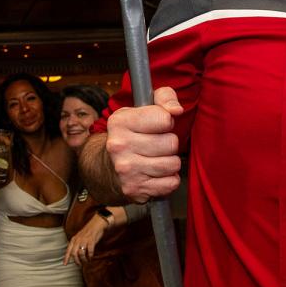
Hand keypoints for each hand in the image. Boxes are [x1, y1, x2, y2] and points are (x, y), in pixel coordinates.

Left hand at [64, 215, 107, 266]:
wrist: (96, 223)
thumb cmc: (88, 231)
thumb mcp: (79, 237)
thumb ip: (76, 244)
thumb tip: (74, 254)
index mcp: (74, 239)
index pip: (68, 250)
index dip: (66, 258)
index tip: (65, 264)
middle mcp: (78, 240)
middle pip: (74, 254)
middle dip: (77, 261)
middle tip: (79, 265)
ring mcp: (84, 240)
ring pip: (81, 254)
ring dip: (84, 259)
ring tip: (86, 261)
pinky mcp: (91, 241)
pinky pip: (89, 251)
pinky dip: (90, 256)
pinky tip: (91, 257)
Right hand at [106, 87, 184, 202]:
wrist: (109, 166)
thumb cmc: (134, 133)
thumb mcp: (145, 107)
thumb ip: (165, 98)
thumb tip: (176, 110)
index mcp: (120, 122)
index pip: (165, 119)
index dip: (166, 121)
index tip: (157, 125)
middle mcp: (119, 145)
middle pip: (171, 143)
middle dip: (169, 143)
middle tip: (157, 144)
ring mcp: (126, 169)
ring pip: (173, 164)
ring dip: (170, 162)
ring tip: (157, 158)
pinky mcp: (134, 189)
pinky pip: (170, 183)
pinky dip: (168, 180)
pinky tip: (156, 174)